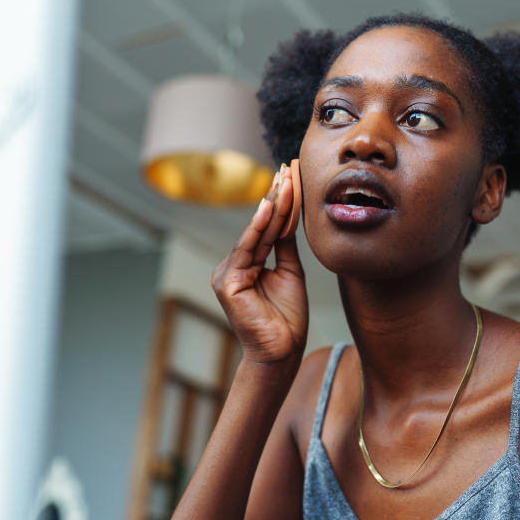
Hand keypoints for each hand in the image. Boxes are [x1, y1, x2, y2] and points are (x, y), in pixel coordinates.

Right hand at [211, 164, 307, 371]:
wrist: (282, 351)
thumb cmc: (287, 317)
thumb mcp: (290, 272)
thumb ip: (284, 245)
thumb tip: (288, 215)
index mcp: (246, 264)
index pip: (267, 227)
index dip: (281, 202)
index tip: (292, 176)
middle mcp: (233, 265)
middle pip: (260, 225)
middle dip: (276, 196)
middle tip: (289, 168)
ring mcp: (227, 273)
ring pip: (255, 233)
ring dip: (272, 206)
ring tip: (285, 181)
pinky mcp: (227, 283)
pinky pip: (247, 249)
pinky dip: (258, 228)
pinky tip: (269, 208)